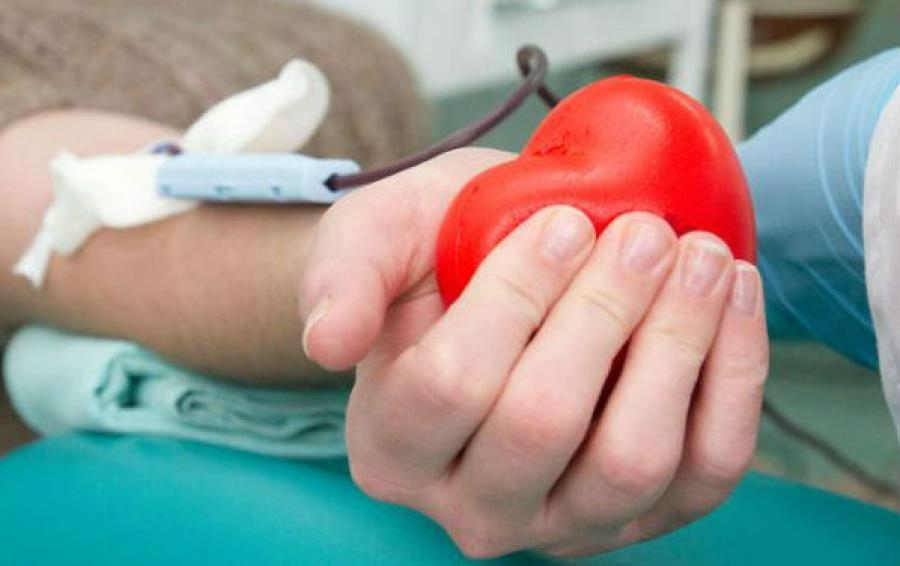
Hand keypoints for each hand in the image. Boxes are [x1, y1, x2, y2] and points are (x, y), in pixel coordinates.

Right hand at [300, 148, 768, 557]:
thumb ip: (341, 280)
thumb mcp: (373, 242)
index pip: (451, 385)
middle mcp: (470, 506)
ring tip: (696, 258)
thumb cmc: (433, 260)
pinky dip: (732, 380)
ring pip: (630, 461)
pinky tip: (731, 298)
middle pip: (542, 426)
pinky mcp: (643, 515)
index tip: (562, 224)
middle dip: (604, 314)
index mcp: (392, 444)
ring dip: (677, 347)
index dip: (515, 298)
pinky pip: (705, 470)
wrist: (495, 285)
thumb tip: (329, 340)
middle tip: (644, 234)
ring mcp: (562, 522)